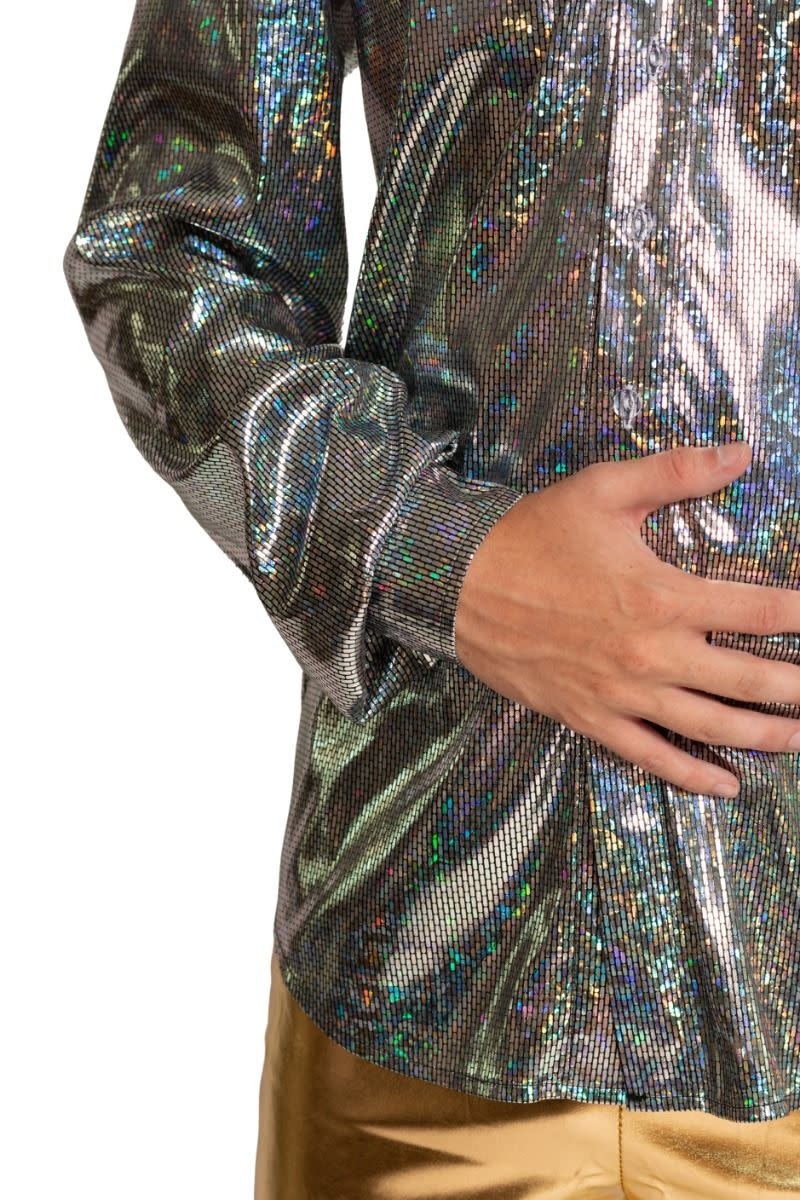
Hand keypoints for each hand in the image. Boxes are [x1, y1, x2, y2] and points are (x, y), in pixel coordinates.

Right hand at [454, 441, 799, 797]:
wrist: (458, 585)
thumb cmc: (530, 537)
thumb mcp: (602, 489)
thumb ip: (675, 473)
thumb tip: (740, 453)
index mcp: (661, 596)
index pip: (757, 610)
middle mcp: (651, 654)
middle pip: (746, 680)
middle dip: (795, 687)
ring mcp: (622, 694)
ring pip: (710, 726)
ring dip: (763, 735)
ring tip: (798, 737)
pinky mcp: (592, 717)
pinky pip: (651, 757)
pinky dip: (692, 776)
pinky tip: (726, 786)